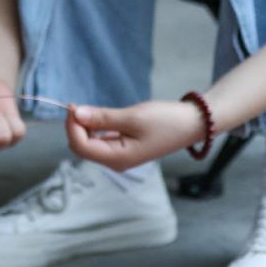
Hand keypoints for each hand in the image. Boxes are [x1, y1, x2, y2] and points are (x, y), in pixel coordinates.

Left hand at [65, 98, 203, 170]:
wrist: (193, 124)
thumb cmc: (167, 121)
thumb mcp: (133, 116)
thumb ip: (102, 117)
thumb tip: (77, 114)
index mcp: (117, 158)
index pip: (80, 146)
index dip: (72, 126)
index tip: (73, 105)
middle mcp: (116, 162)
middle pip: (83, 147)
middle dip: (77, 127)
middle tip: (80, 104)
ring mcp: (121, 156)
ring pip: (92, 143)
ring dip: (88, 126)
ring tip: (95, 109)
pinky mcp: (126, 148)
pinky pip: (103, 140)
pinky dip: (98, 127)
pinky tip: (105, 116)